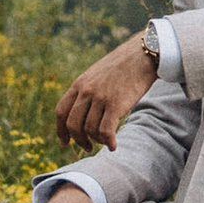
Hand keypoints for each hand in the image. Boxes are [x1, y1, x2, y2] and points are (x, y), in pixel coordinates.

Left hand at [54, 29, 159, 146]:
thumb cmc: (123, 66)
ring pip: (89, 130)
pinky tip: (114, 146)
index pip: (61, 111)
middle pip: (73, 124)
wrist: (142, 55)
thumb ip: (88, 90)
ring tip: (106, 141)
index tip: (64, 142)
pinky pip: (106, 131)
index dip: (60, 130)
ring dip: (97, 141)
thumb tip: (84, 112)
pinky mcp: (116, 105)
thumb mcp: (97, 74)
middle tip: (88, 147)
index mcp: (79, 84)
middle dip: (79, 140)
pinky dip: (108, 142)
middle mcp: (87, 91)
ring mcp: (100, 98)